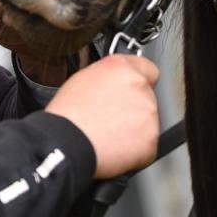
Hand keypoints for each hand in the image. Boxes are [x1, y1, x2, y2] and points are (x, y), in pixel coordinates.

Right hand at [45, 54, 159, 178]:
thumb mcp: (81, 80)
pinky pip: (147, 145)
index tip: (130, 91)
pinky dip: (135, 149)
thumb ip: (106, 77)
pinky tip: (113, 148)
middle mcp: (139, 87)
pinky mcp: (151, 140)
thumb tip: (112, 84)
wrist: (66, 144)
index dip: (138, 80)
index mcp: (121, 68)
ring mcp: (149, 114)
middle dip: (133, 107)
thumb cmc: (67, 116)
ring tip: (108, 134)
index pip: (147, 68)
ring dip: (134, 128)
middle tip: (110, 117)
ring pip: (147, 121)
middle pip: (146, 96)